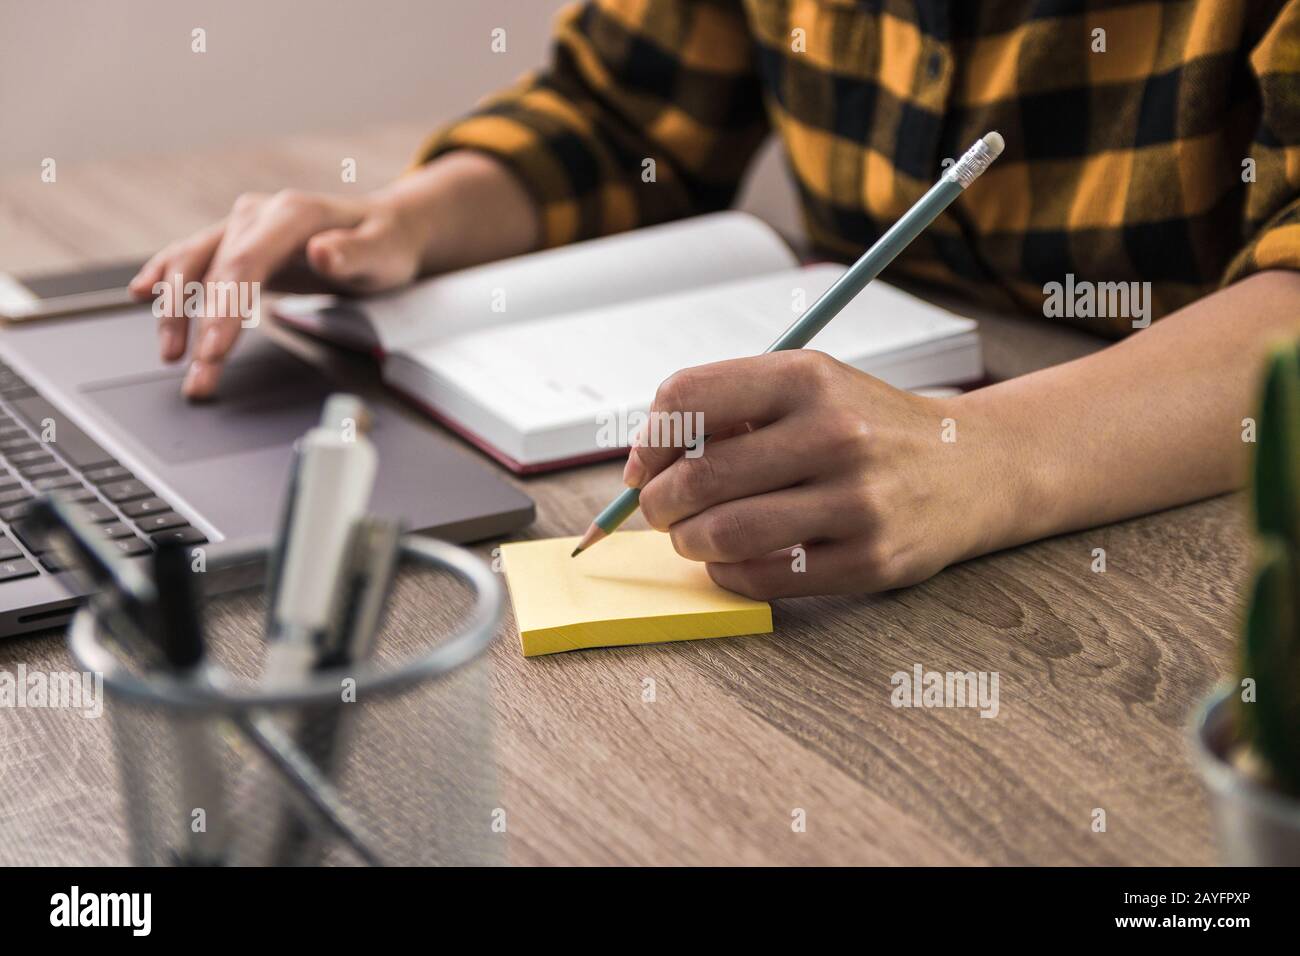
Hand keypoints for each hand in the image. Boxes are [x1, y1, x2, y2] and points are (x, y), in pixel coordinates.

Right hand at [129, 189, 423, 397]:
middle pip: (215, 272)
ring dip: (174, 311)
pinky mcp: (236, 243)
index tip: (213, 349)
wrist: (384, 228)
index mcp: (293, 213)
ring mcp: (242, 226)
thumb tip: (323, 254)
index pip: (246, 264)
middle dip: (200, 329)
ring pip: (192, 264)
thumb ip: (355, 254)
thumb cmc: (386, 244)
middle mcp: (259, 214)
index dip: (224, 308)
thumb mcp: (384, 252)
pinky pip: (192, 258)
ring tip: (171, 356)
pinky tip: (142, 294)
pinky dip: (165, 277)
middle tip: (198, 377)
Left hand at [626, 351, 1009, 597]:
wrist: (973, 467)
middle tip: (661, 513)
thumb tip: (645, 462)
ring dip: (688, 543)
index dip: (649, 441)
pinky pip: (762, 578)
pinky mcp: (870, 559)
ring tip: (693, 538)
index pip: (686, 398)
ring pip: (724, 534)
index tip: (645, 467)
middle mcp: (834, 433)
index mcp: (808, 376)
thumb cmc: (870, 427)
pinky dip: (727, 574)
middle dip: (659, 505)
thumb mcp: (811, 387)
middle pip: (697, 477)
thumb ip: (732, 410)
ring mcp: (856, 500)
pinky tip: (732, 561)